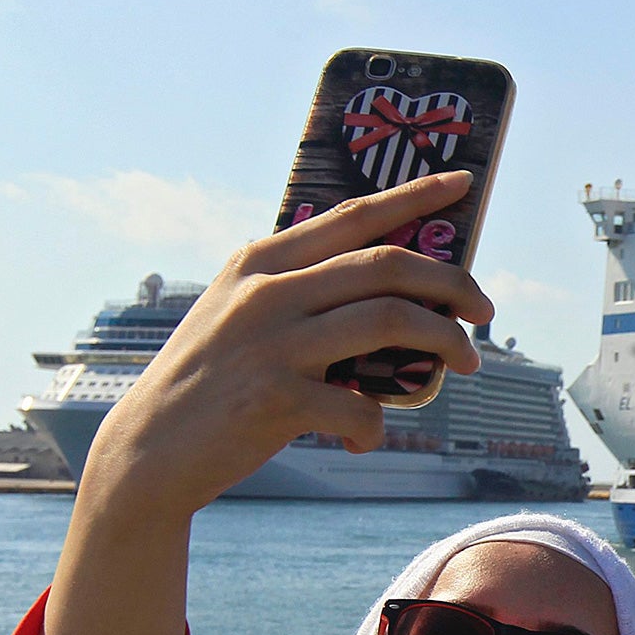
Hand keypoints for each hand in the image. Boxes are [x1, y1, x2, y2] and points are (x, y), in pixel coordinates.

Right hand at [86, 172, 491, 522]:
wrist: (149, 451)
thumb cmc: (212, 382)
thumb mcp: (238, 314)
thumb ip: (298, 292)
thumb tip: (386, 291)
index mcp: (261, 262)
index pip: (353, 216)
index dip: (415, 197)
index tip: (464, 183)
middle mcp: (267, 291)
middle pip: (388, 265)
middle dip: (453, 283)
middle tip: (485, 310)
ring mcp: (271, 342)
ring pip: (391, 321)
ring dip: (445, 343)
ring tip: (468, 363)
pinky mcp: (275, 398)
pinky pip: (361, 407)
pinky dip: (376, 426)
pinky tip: (364, 438)